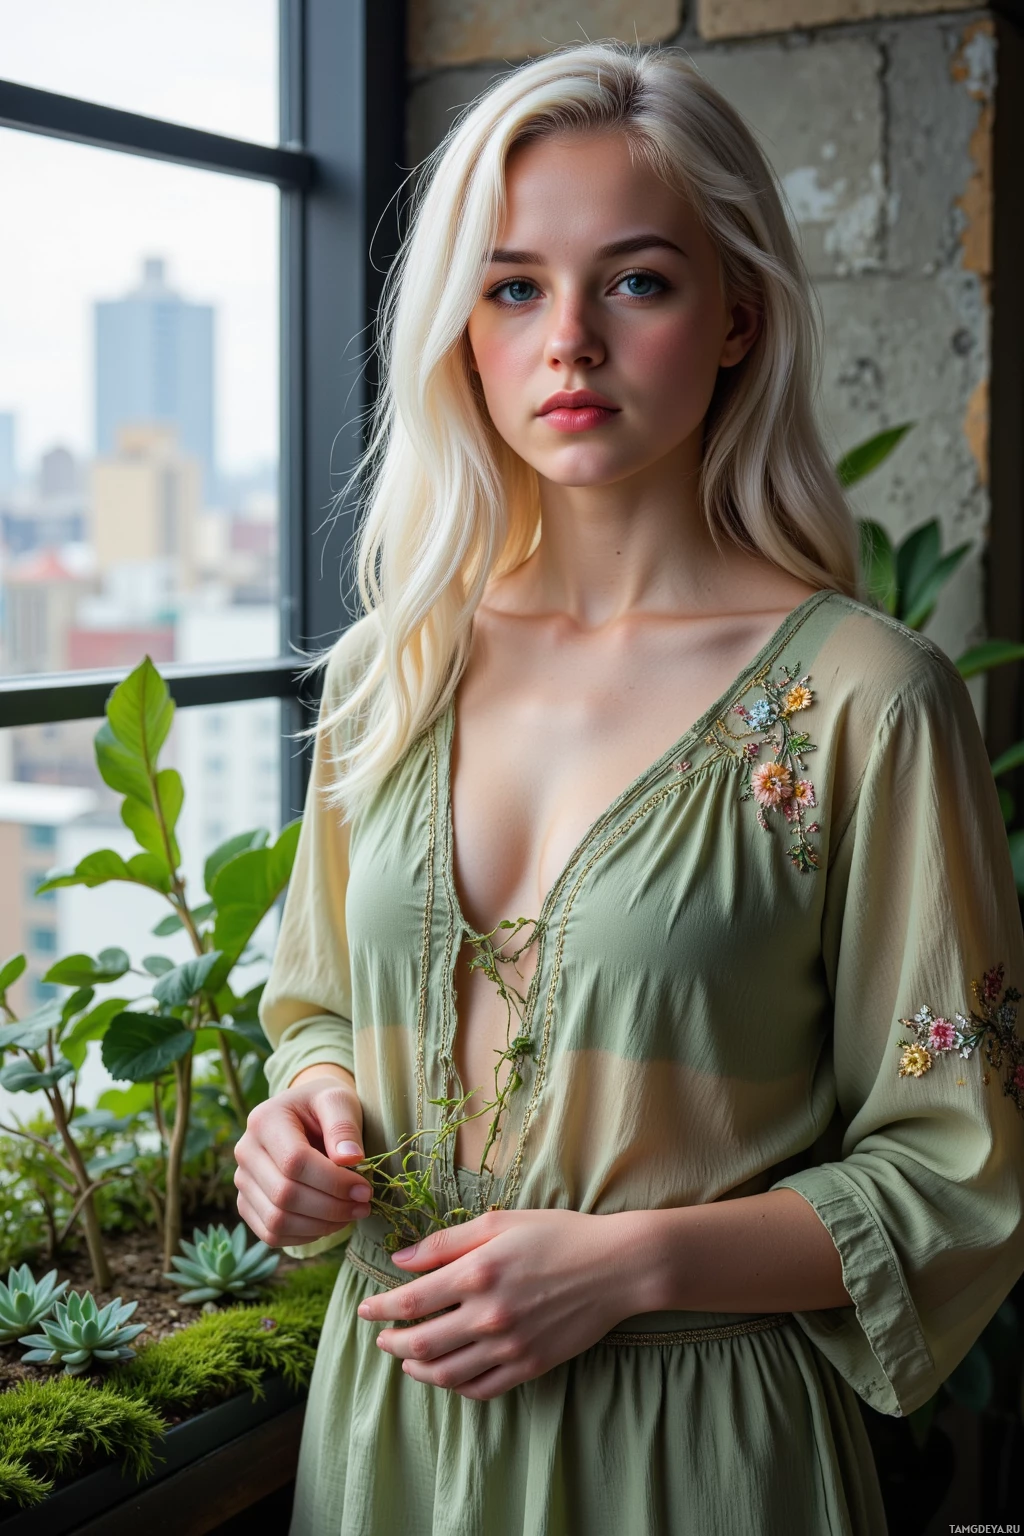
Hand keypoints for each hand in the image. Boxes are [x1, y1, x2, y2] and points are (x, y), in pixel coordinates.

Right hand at [234, 1074, 372, 1245]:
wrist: (305, 1114)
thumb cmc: (323, 1105)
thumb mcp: (338, 1100)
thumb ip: (344, 1126)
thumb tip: (351, 1159)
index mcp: (264, 1120)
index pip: (295, 1162)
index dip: (333, 1182)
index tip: (365, 1189)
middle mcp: (245, 1152)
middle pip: (285, 1195)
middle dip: (331, 1207)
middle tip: (364, 1205)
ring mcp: (242, 1181)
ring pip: (276, 1220)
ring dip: (320, 1226)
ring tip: (350, 1214)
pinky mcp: (247, 1204)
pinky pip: (271, 1234)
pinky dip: (304, 1236)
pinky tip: (330, 1222)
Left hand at [356, 1208, 642, 1399]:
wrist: (615, 1266)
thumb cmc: (557, 1234)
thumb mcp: (499, 1223)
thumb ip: (445, 1243)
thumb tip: (400, 1261)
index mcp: (477, 1273)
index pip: (410, 1302)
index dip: (380, 1310)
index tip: (366, 1311)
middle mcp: (488, 1314)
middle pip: (421, 1344)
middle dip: (392, 1344)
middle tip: (382, 1339)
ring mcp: (510, 1345)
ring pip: (446, 1373)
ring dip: (417, 1370)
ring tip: (407, 1362)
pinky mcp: (530, 1365)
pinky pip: (481, 1388)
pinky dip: (456, 1386)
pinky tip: (448, 1375)